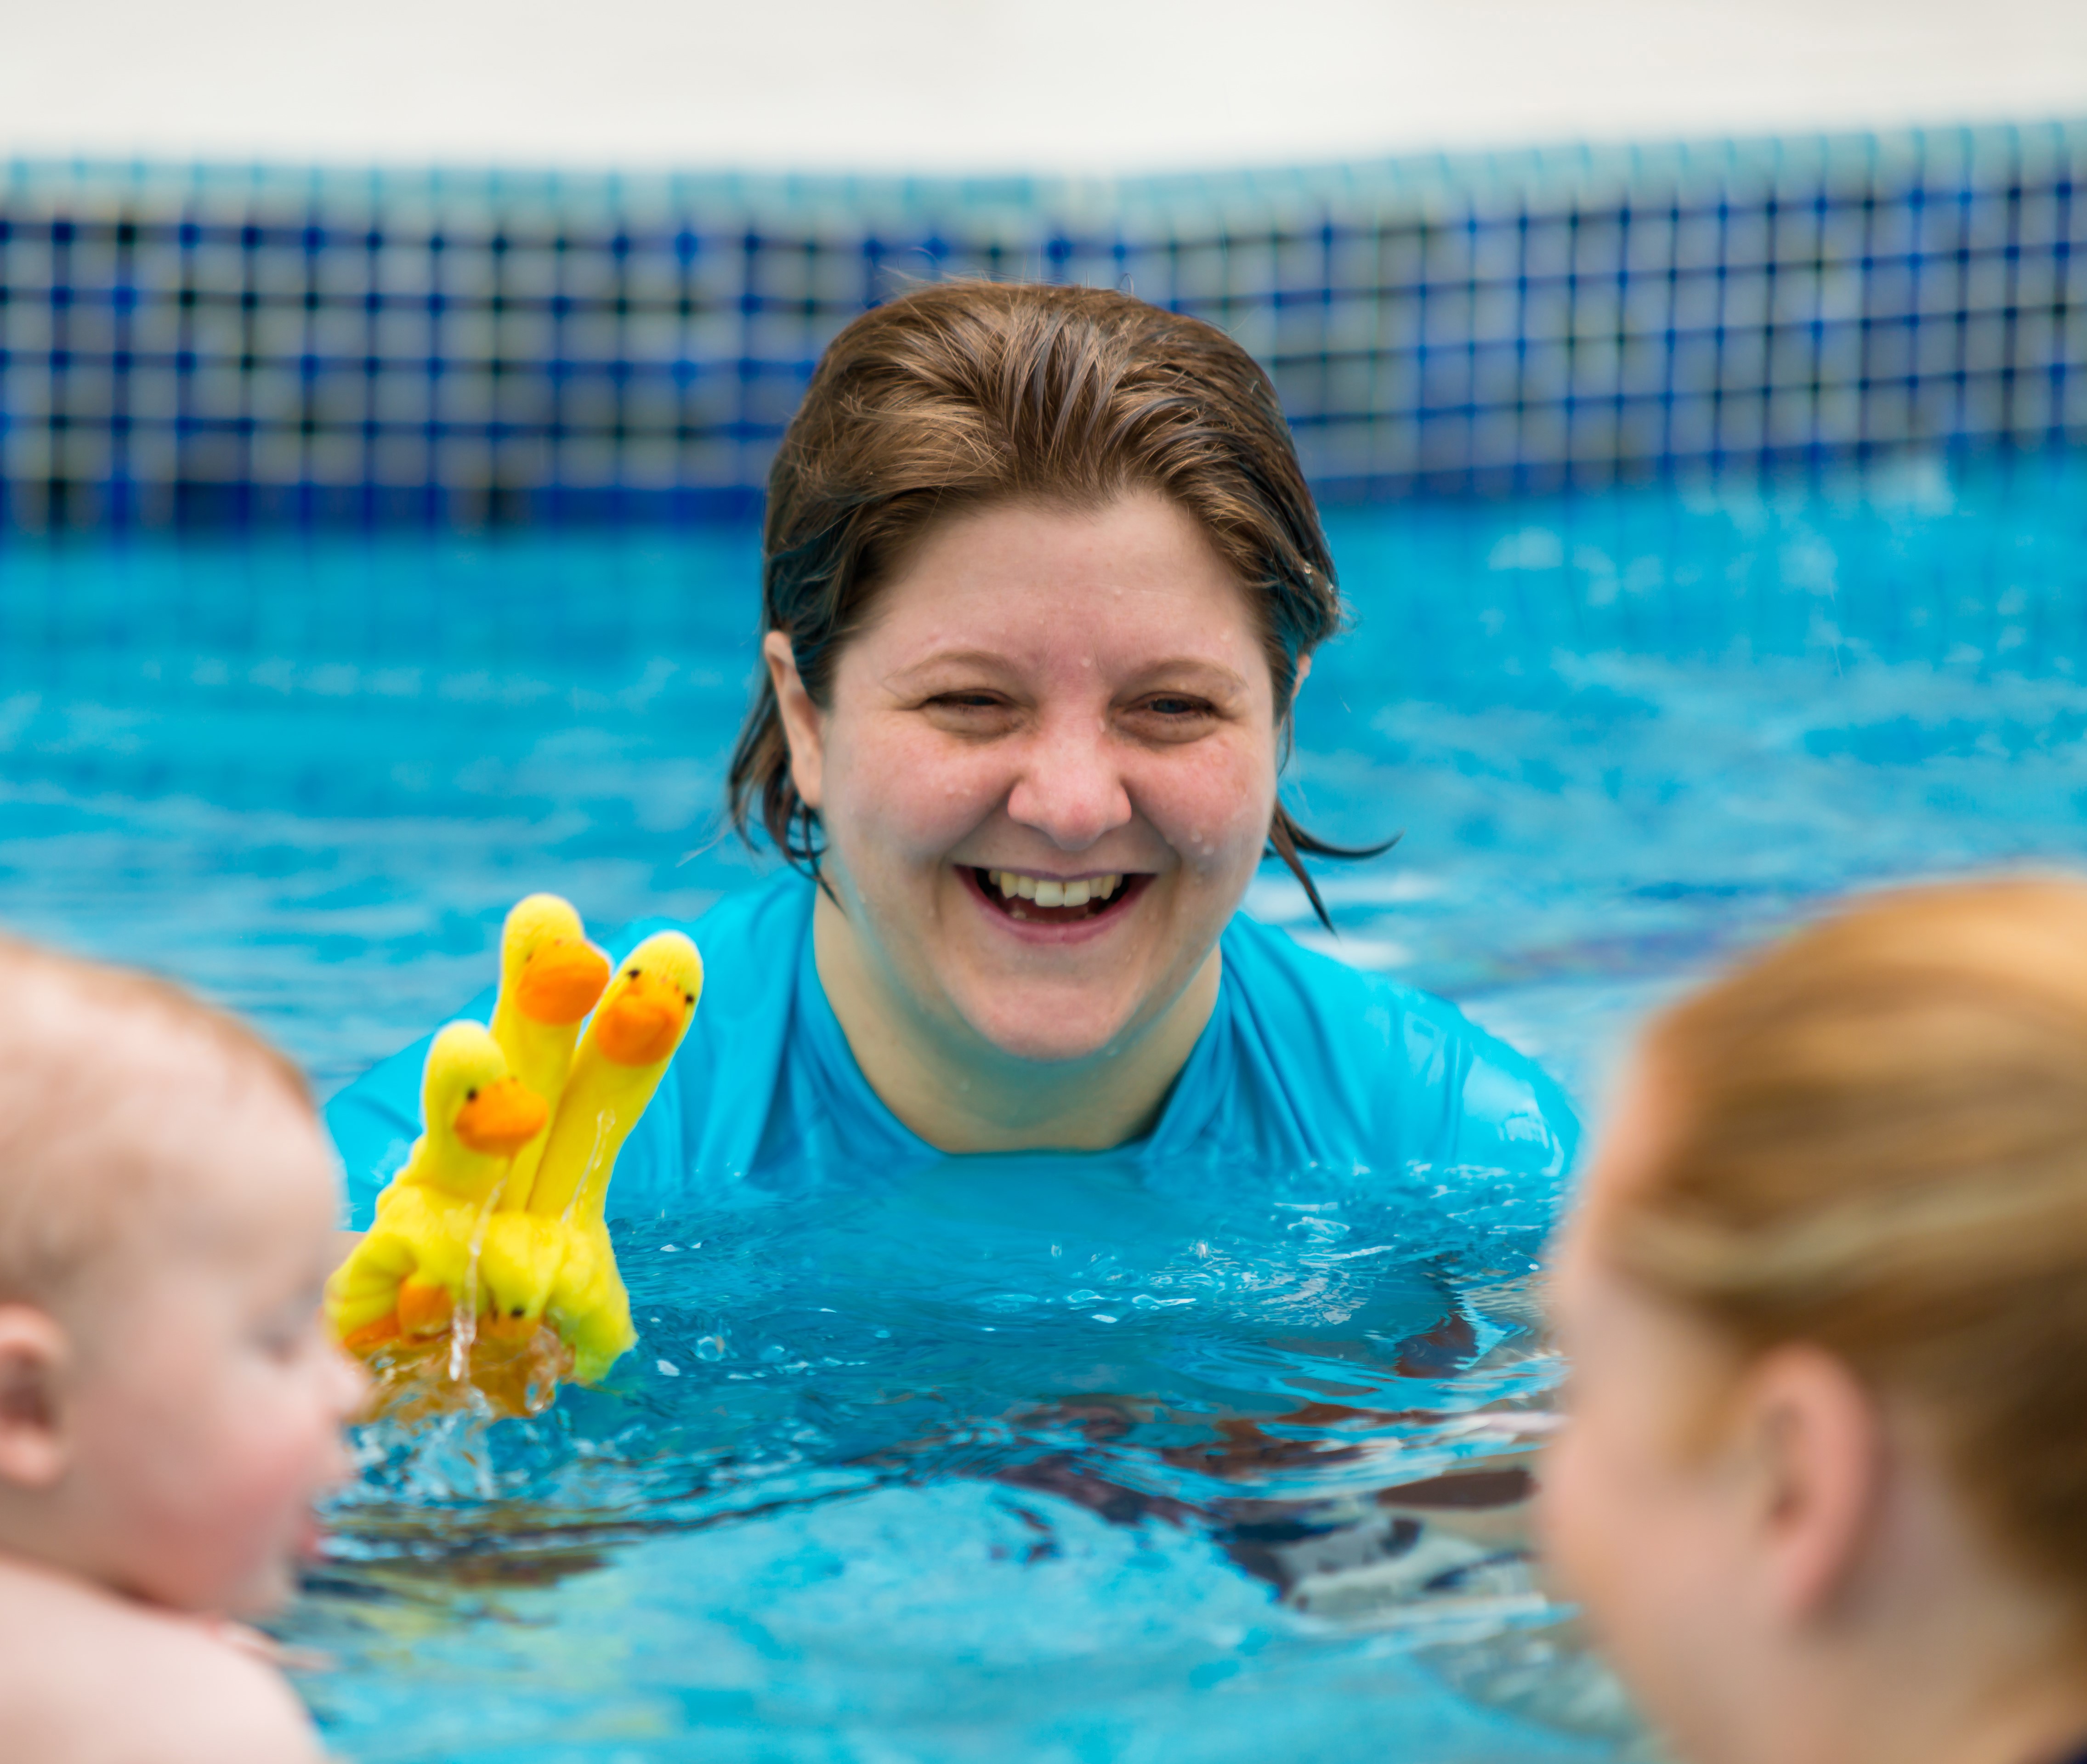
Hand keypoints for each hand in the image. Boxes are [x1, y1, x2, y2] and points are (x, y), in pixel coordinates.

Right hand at [325, 895, 701, 1386]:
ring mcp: (432, 1219)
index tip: (675, 951)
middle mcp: (492, 1181)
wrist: (405, 1386)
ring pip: (458, 1151)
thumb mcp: (575, 1318)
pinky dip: (400, 1272)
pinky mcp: (372, 1273)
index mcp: (556, 1180)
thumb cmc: (501, 1333)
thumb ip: (587, 1307)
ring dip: (464, 1101)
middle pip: (527, 1077)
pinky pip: (392, 1269)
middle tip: (553, 918)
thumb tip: (593, 1331)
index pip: (603, 1094)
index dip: (638, 1034)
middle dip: (541, 1002)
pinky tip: (417, 1284)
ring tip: (465, 1046)